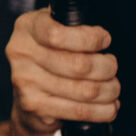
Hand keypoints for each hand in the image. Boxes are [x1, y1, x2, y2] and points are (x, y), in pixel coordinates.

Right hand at [6, 9, 119, 135]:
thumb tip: (101, 37)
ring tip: (113, 88)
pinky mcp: (35, 107)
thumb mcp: (53, 27)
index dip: (89, 39)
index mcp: (27, 27)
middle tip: (111, 68)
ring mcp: (26, 82)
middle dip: (107, 67)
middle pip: (78, 65)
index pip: (58, 34)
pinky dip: (102, 111)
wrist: (27, 94)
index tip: (104, 40)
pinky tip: (108, 106)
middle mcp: (22, 54)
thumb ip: (72, 25)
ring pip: (85, 90)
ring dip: (109, 90)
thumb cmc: (48, 55)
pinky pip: (80, 111)